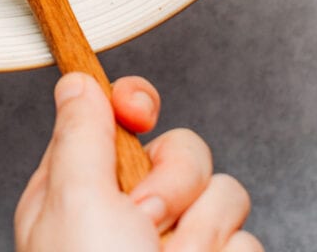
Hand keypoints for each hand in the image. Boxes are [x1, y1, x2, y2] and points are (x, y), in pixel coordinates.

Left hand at [14, 72, 261, 251]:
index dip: (134, 104)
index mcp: (79, 189)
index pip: (116, 118)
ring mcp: (176, 246)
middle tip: (146, 222)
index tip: (140, 110)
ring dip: (200, 229)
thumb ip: (77, 133)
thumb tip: (76, 80)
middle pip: (180, 149)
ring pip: (221, 192)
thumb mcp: (71, 201)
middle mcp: (128, 215)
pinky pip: (245, 238)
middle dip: (173, 181)